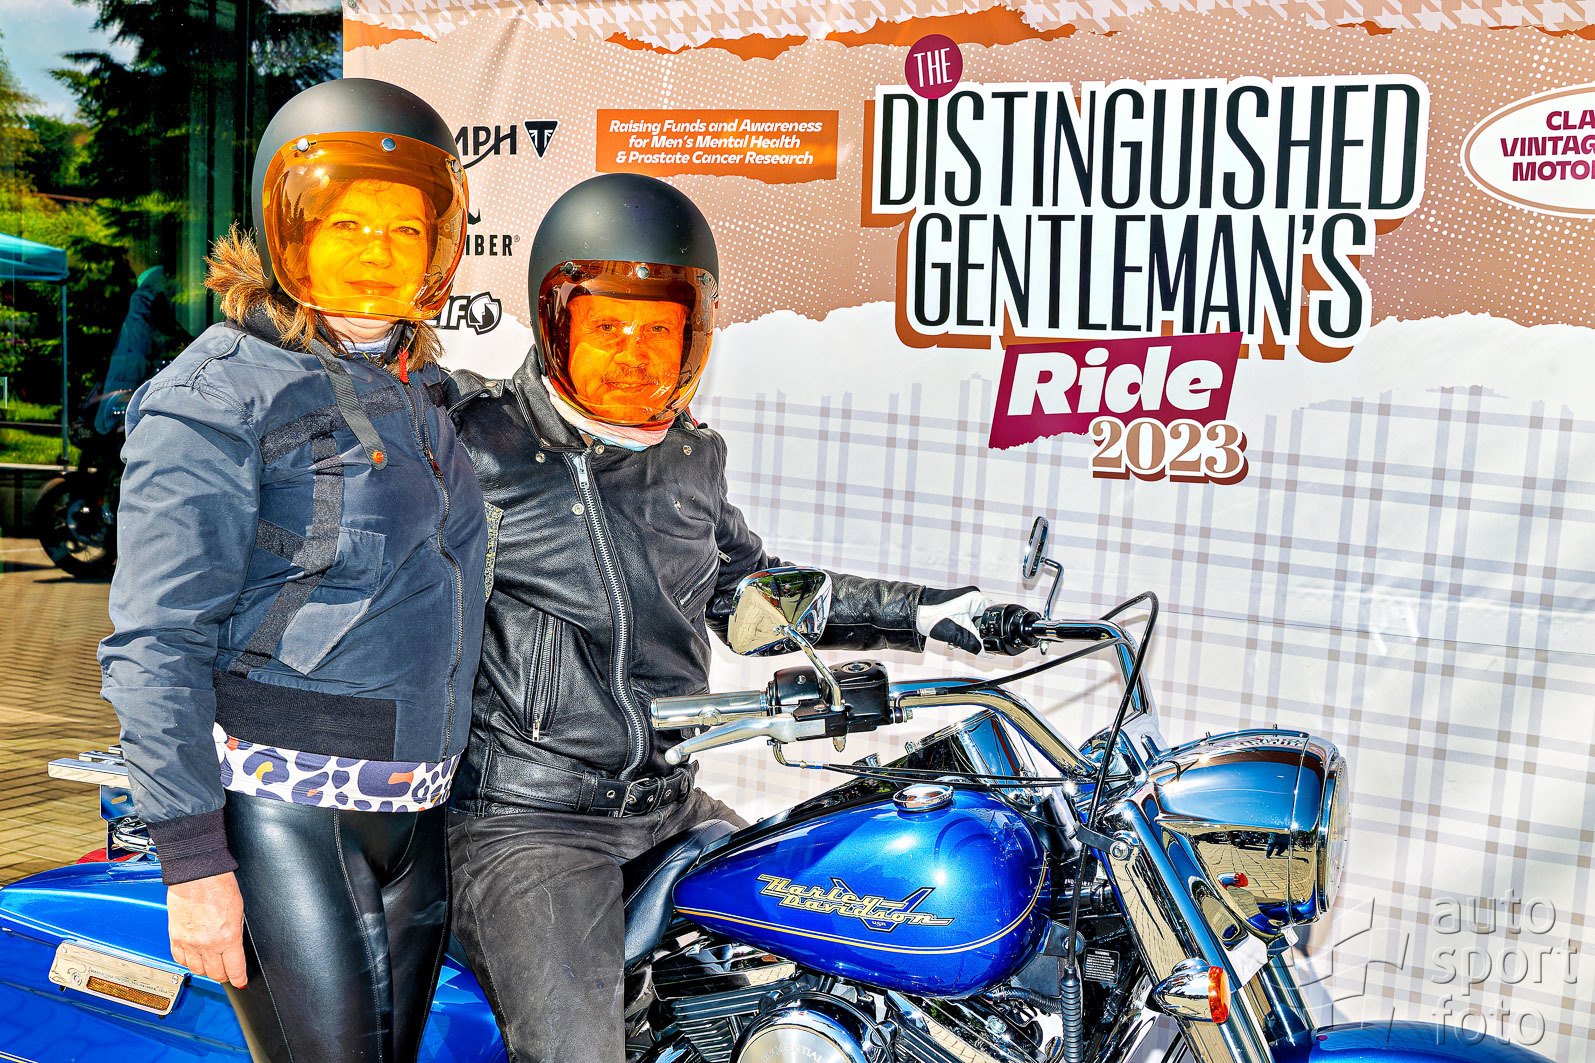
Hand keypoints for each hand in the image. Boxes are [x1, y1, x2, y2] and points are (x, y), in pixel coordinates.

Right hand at [167, 872, 247, 987]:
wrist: (197, 875)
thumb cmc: (220, 886)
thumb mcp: (239, 911)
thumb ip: (235, 932)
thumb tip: (235, 948)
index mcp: (228, 937)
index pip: (235, 969)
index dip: (239, 979)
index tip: (240, 982)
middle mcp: (208, 944)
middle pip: (215, 974)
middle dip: (223, 975)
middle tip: (227, 972)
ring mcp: (189, 942)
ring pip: (197, 970)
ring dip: (205, 970)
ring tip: (211, 964)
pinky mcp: (175, 937)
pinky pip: (180, 959)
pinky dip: (187, 962)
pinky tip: (194, 957)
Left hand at [917, 586, 994, 654]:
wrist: (913, 613)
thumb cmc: (932, 616)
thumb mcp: (958, 633)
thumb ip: (976, 645)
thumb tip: (989, 654)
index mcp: (975, 598)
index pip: (994, 615)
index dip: (994, 630)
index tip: (990, 642)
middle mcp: (971, 598)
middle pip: (984, 621)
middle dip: (978, 634)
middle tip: (968, 641)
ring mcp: (963, 602)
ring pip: (974, 623)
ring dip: (968, 635)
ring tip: (957, 640)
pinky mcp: (956, 608)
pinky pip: (966, 622)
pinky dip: (962, 631)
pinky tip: (953, 638)